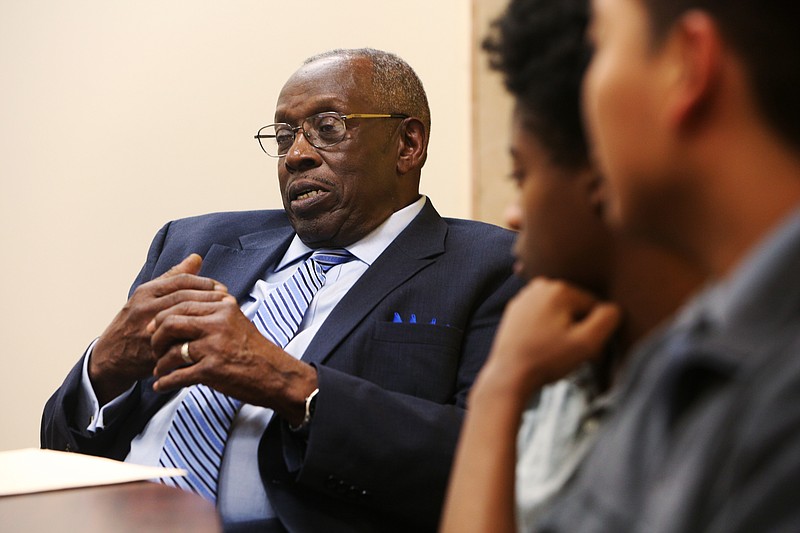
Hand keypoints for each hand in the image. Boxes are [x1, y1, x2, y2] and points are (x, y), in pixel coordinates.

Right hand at [89, 254, 228, 402]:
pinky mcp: (152, 350)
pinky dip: (196, 337)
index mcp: (145, 292)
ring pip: (181, 318)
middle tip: (227, 300)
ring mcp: (148, 329)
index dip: (205, 283)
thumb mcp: (149, 295)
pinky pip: (177, 341)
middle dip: (209, 298)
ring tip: (222, 316)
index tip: (221, 288)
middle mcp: (145, 308)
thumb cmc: (135, 321)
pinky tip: (211, 335)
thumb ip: (173, 277)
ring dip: (205, 316)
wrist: (112, 356)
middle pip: (184, 297)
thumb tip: (197, 258)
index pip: (181, 281)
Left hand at [148, 296, 316, 425]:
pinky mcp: (213, 370)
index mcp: (223, 306)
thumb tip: (184, 309)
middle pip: (171, 322)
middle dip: (156, 338)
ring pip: (172, 351)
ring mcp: (215, 346)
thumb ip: (214, 312)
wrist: (276, 374)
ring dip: (160, 364)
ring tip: (160, 370)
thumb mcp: (237, 320)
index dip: (161, 317)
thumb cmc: (255, 350)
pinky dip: (166, 383)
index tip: (153, 328)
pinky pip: (178, 375)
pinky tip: (162, 386)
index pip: (181, 303)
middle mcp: (218, 322)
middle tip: (153, 349)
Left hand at [473, 277, 620, 405]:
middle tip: (574, 354)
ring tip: (558, 352)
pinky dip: (548, 329)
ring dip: (564, 329)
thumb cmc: (546, 360)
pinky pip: (542, 317)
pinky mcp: (514, 311)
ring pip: (559, 312)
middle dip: (580, 328)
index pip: (595, 306)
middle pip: (576, 307)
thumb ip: (607, 320)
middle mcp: (540, 286)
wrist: (509, 376)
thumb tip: (613, 308)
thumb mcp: (586, 343)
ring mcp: (524, 297)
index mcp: (559, 289)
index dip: (597, 330)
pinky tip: (544, 347)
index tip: (590, 350)